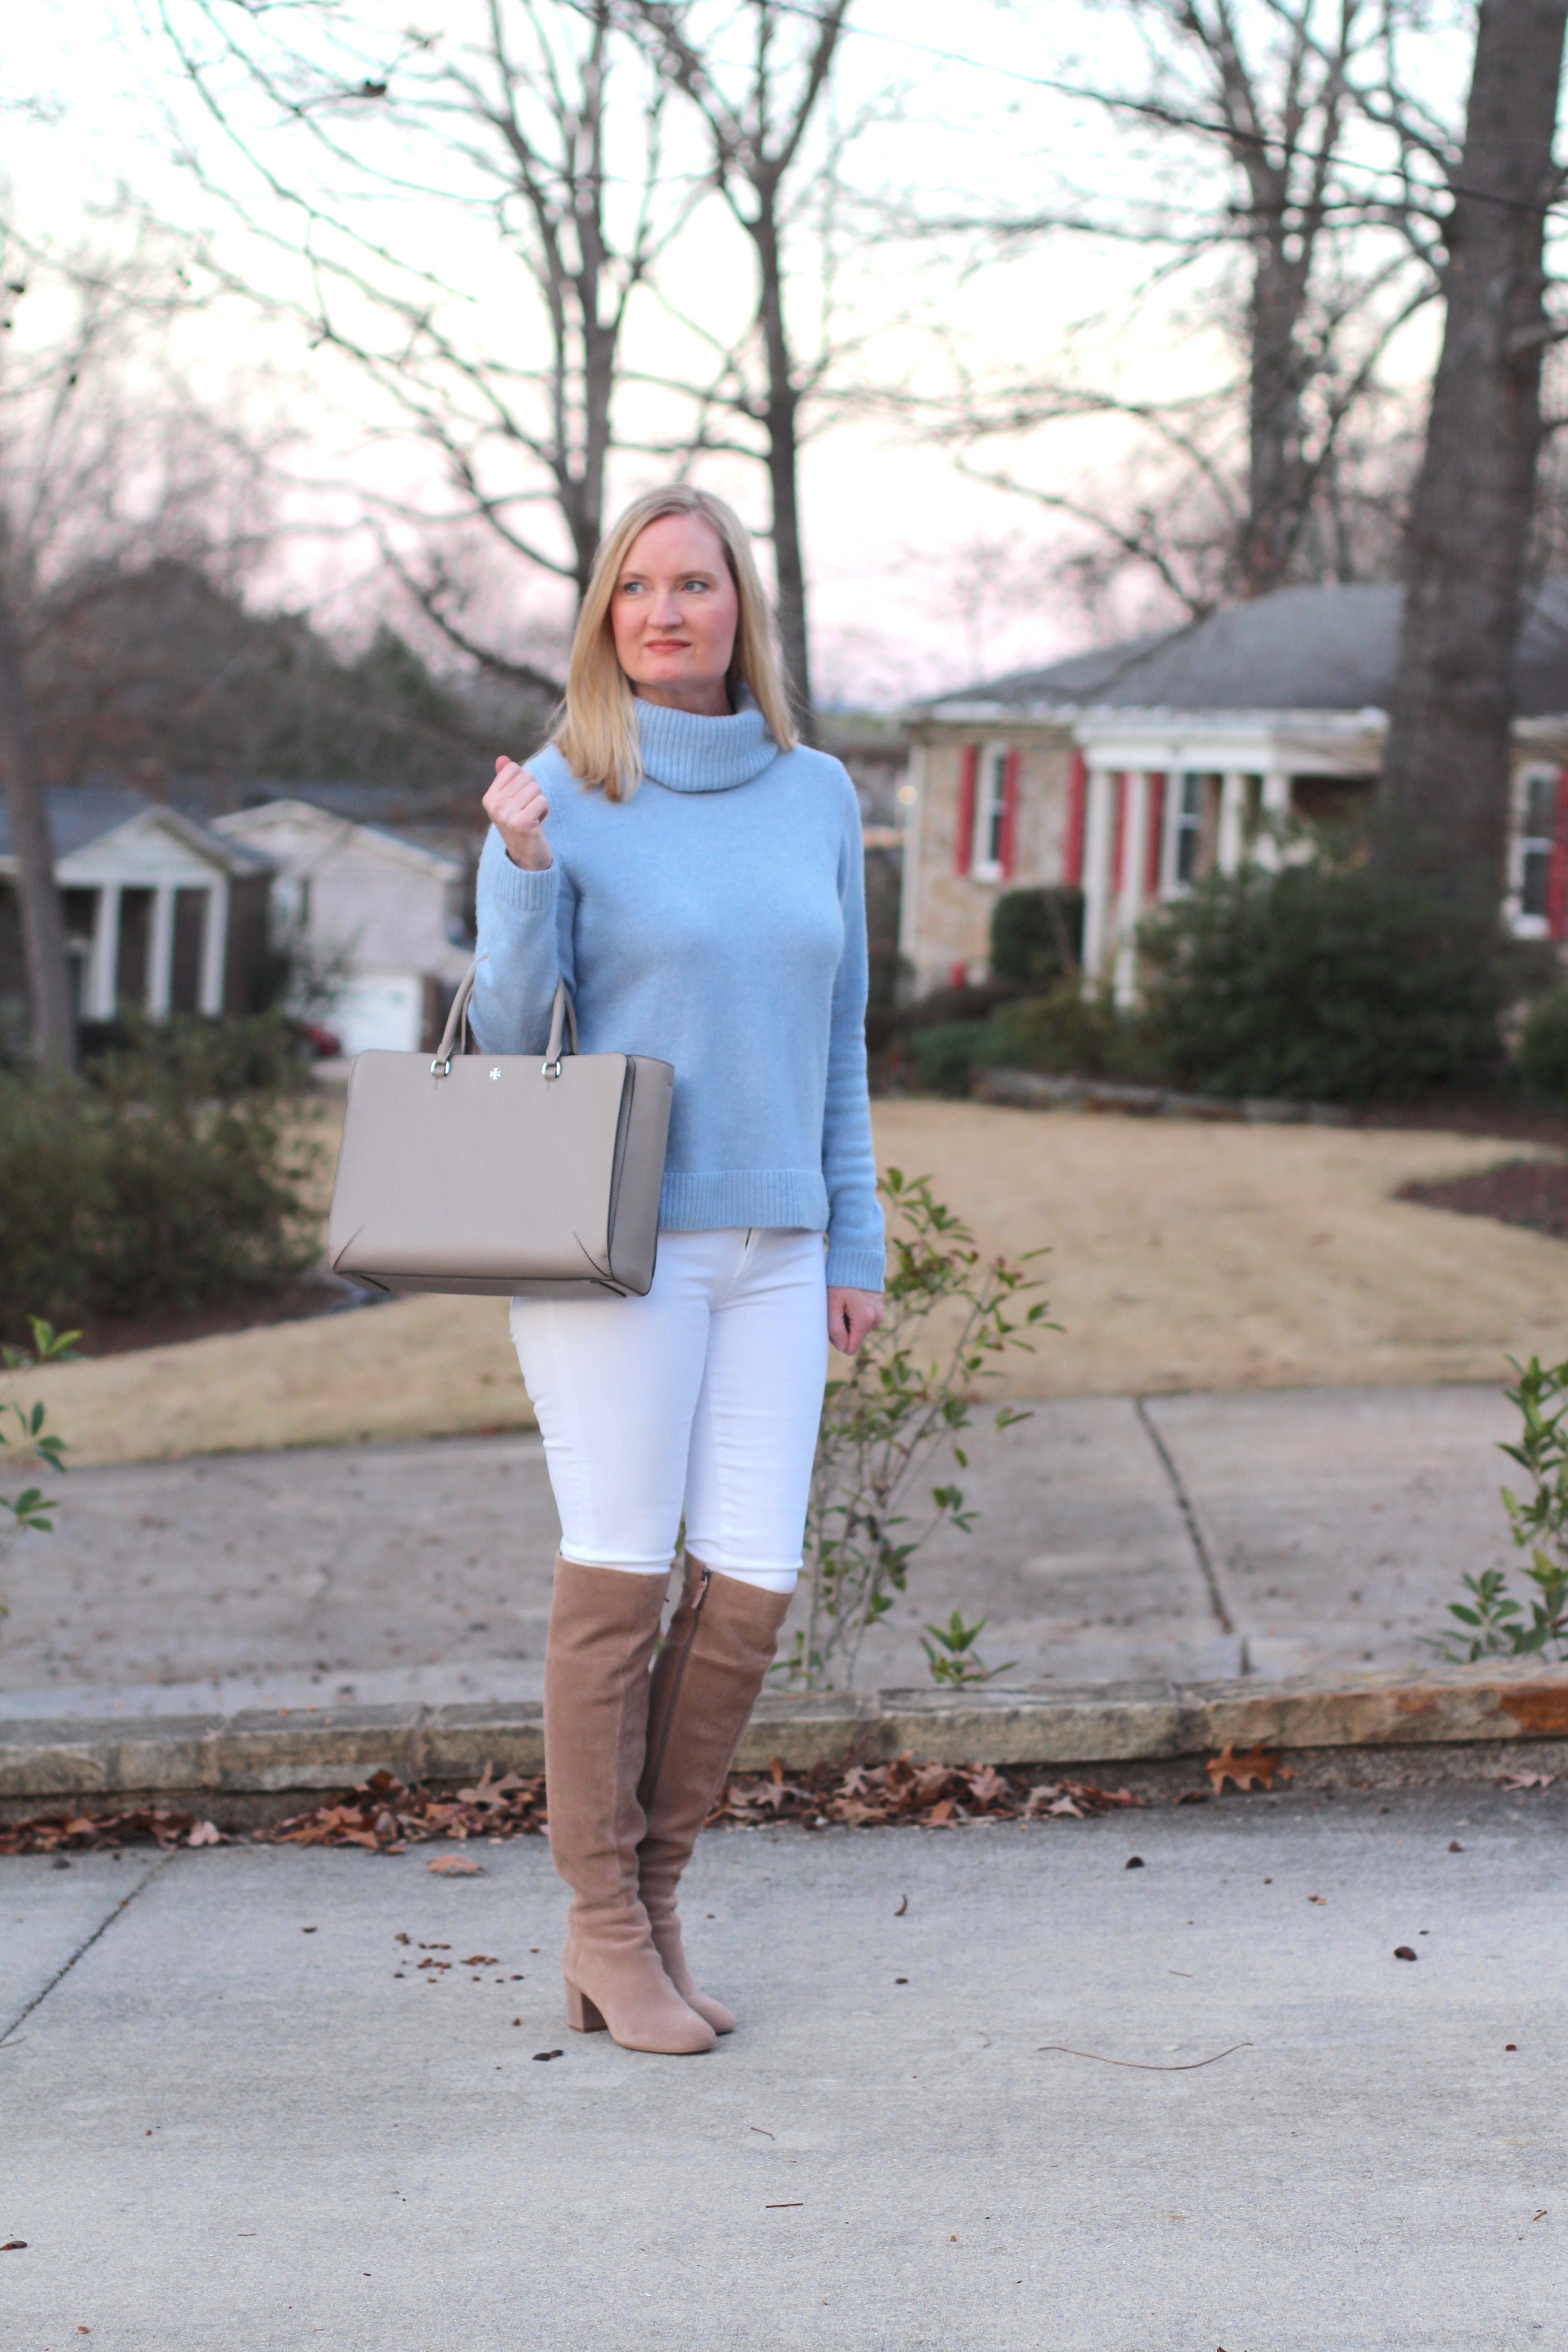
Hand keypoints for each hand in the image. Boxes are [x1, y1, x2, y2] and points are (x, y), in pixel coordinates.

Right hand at [484, 756, 551, 870]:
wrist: (527, 856)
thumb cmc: (521, 824)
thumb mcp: (511, 801)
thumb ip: (506, 779)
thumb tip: (502, 759)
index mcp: (489, 798)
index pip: (513, 769)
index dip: (524, 782)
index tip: (521, 800)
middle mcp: (494, 806)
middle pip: (527, 777)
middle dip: (534, 792)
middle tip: (528, 810)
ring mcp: (506, 815)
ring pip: (536, 789)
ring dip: (540, 802)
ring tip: (532, 817)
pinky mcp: (521, 823)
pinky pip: (542, 801)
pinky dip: (545, 810)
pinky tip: (537, 823)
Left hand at [827, 1286, 884, 1356]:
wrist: (857, 1260)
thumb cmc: (840, 1281)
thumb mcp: (832, 1304)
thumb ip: (835, 1329)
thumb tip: (842, 1347)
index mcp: (864, 1319)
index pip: (850, 1348)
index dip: (837, 1340)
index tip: (833, 1322)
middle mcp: (876, 1319)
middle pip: (854, 1339)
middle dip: (844, 1329)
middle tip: (838, 1309)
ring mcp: (880, 1314)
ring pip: (859, 1331)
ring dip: (849, 1322)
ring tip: (845, 1303)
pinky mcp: (880, 1310)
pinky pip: (864, 1322)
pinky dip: (856, 1316)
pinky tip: (852, 1302)